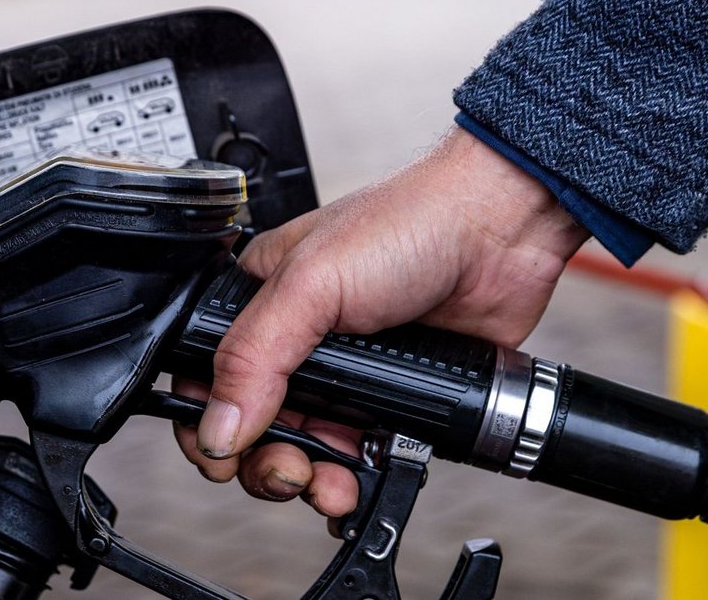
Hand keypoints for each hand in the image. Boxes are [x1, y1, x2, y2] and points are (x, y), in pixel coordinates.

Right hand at [172, 127, 587, 516]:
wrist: (500, 235)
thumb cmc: (409, 223)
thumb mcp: (311, 283)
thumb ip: (255, 356)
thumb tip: (218, 426)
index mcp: (262, 301)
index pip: (207, 374)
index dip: (207, 423)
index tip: (223, 456)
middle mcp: (299, 341)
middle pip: (254, 427)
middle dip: (263, 462)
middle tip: (288, 471)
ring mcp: (347, 374)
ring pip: (306, 450)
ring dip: (308, 480)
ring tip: (327, 484)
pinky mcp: (394, 399)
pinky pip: (359, 457)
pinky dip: (354, 480)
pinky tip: (358, 483)